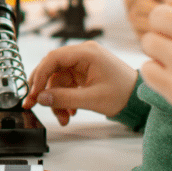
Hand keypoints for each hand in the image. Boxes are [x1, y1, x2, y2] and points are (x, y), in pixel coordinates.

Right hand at [23, 41, 138, 125]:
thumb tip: (41, 98)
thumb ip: (65, 98)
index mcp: (87, 53)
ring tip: (62, 118)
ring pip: (58, 80)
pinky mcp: (83, 74)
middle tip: (33, 103)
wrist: (138, 99)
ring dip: (56, 99)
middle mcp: (83, 55)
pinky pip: (66, 85)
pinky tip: (69, 112)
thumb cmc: (123, 94)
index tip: (34, 93)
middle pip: (52, 68)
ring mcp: (83, 64)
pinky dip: (64, 99)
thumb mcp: (92, 99)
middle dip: (43, 88)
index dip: (40, 75)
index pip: (54, 58)